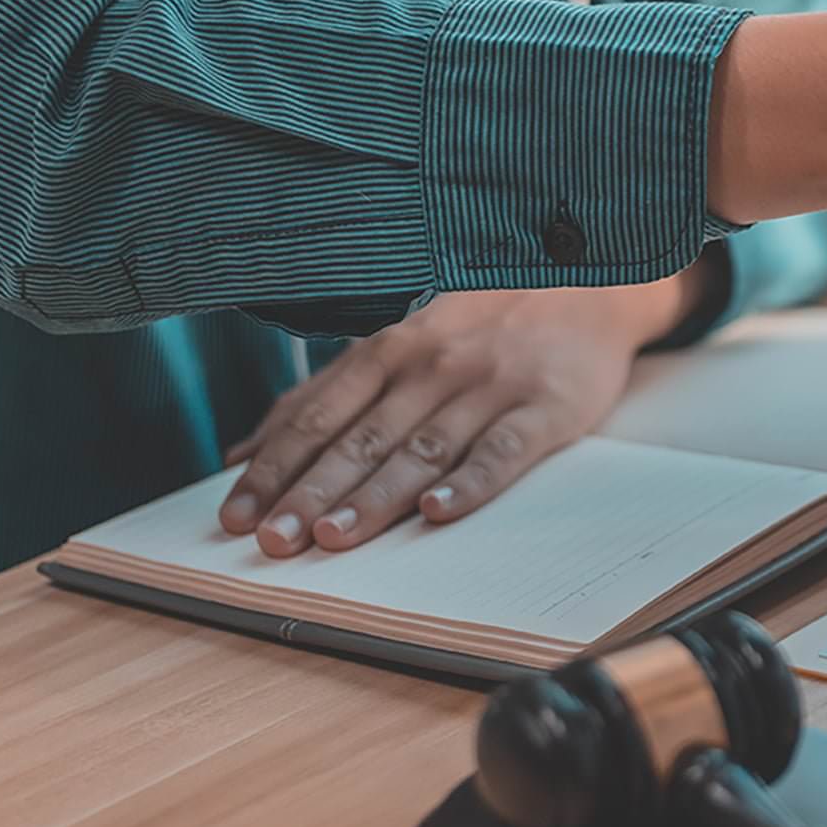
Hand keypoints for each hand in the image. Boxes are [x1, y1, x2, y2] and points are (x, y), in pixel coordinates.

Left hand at [218, 271, 704, 556]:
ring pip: (423, 447)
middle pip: (362, 438)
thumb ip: (324, 395)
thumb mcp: (400, 344)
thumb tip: (241, 455)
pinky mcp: (547, 406)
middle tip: (273, 541)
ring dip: (375, 496)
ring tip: (334, 538)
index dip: (275, 467)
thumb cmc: (484, 325)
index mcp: (390, 351)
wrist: (588, 286)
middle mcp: (433, 366)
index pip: (318, 416)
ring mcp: (490, 385)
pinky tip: (438, 512)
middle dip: (311, 492)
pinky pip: (503, 449)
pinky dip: (470, 482)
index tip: (237, 515)